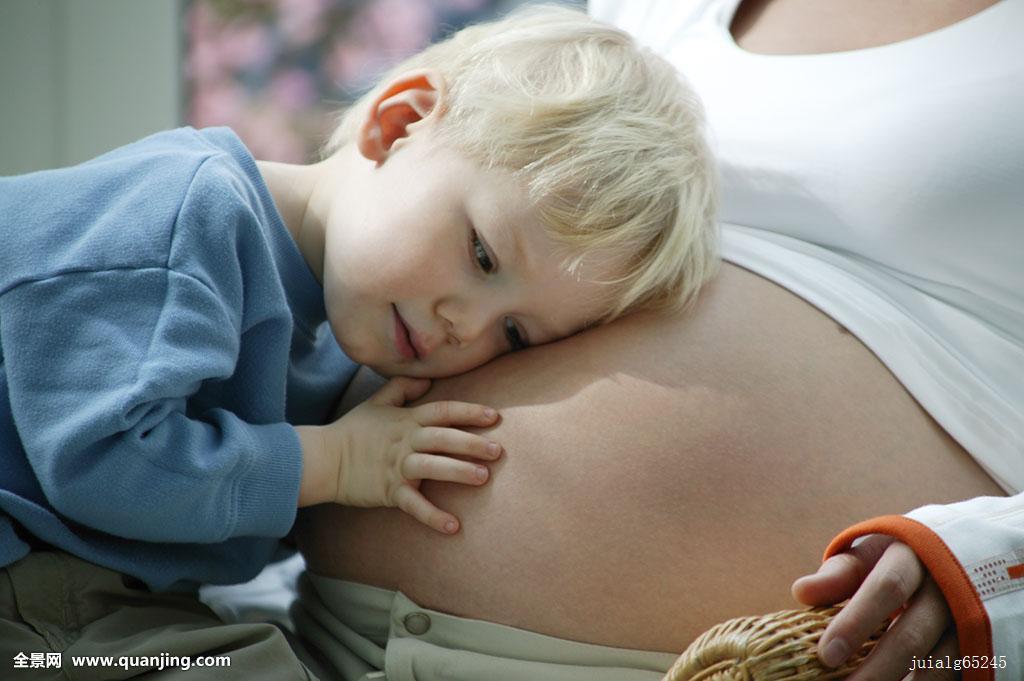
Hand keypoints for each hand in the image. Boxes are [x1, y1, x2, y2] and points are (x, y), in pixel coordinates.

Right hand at [298, 376, 501, 533]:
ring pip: (432, 467)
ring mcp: (397, 466)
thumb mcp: (376, 402)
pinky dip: (433, 516)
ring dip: (458, 471)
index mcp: (407, 420)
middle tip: (497, 450)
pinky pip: (414, 504)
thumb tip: (426, 379)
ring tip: (483, 477)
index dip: (468, 412)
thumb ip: (402, 388)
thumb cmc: (353, 431)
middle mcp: (406, 441)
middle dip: (472, 443)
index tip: (493, 416)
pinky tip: (453, 526)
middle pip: (444, 438)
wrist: (324, 458)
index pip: (442, 411)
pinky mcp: (389, 491)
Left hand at [792, 534, 958, 679]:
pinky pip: (954, 675)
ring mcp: (969, 620)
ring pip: (937, 665)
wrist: (964, 554)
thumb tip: (801, 592)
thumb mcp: (870, 554)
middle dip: (874, 670)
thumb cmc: (900, 557)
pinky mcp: (980, 645)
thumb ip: (839, 574)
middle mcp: (947, 588)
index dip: (854, 623)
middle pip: (910, 636)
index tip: (825, 655)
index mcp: (914, 556)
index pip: (885, 589)